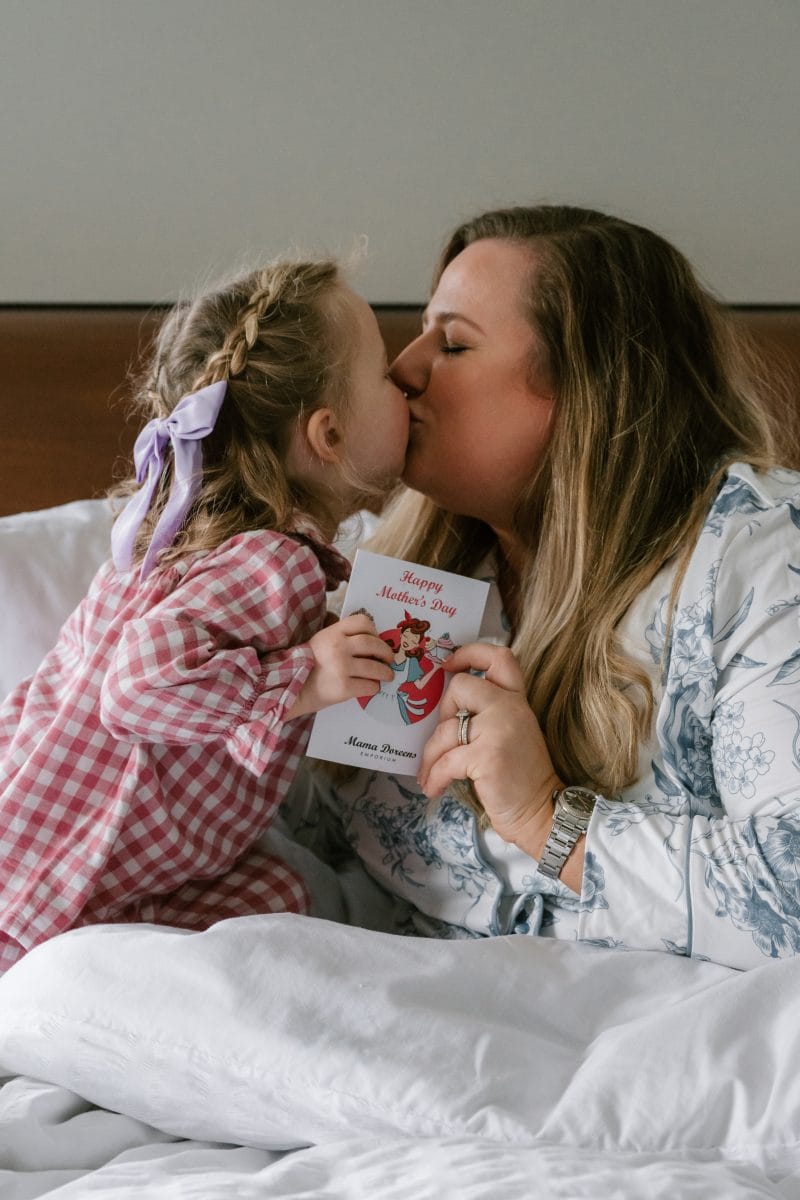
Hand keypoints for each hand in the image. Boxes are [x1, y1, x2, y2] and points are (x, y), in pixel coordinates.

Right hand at [286, 614, 394, 718]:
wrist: (292, 689)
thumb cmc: (309, 666)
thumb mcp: (321, 641)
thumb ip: (342, 638)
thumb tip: (374, 641)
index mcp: (332, 633)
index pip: (363, 622)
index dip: (374, 631)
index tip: (377, 640)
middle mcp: (338, 647)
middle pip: (373, 644)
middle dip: (386, 652)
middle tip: (390, 659)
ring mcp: (341, 667)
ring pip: (376, 667)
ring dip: (385, 672)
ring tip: (387, 675)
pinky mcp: (344, 688)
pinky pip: (369, 686)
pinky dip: (374, 687)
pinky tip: (371, 687)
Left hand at [417, 643, 561, 858]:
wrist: (543, 812)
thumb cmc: (520, 778)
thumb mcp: (511, 734)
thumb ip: (489, 714)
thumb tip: (445, 710)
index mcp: (517, 700)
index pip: (500, 657)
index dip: (470, 653)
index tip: (449, 665)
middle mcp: (510, 708)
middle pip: (460, 686)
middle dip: (442, 712)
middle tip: (442, 739)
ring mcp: (500, 730)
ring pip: (446, 728)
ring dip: (430, 755)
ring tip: (428, 775)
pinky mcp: (487, 755)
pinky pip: (445, 759)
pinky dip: (434, 776)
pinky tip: (434, 788)